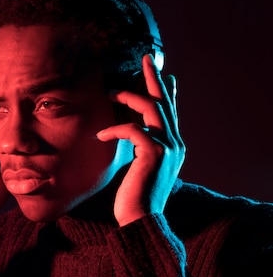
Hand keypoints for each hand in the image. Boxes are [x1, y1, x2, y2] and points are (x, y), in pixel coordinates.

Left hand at [96, 54, 184, 226]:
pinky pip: (132, 130)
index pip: (170, 112)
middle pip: (164, 102)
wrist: (141, 220)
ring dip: (130, 97)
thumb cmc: (136, 197)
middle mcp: (175, 144)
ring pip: (150, 108)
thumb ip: (141, 148)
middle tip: (146, 57)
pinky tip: (100, 135)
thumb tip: (133, 135)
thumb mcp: (140, 167)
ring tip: (111, 92)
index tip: (163, 72)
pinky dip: (114, 129)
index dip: (166, 90)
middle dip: (154, 77)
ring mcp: (167, 147)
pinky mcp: (154, 153)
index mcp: (174, 147)